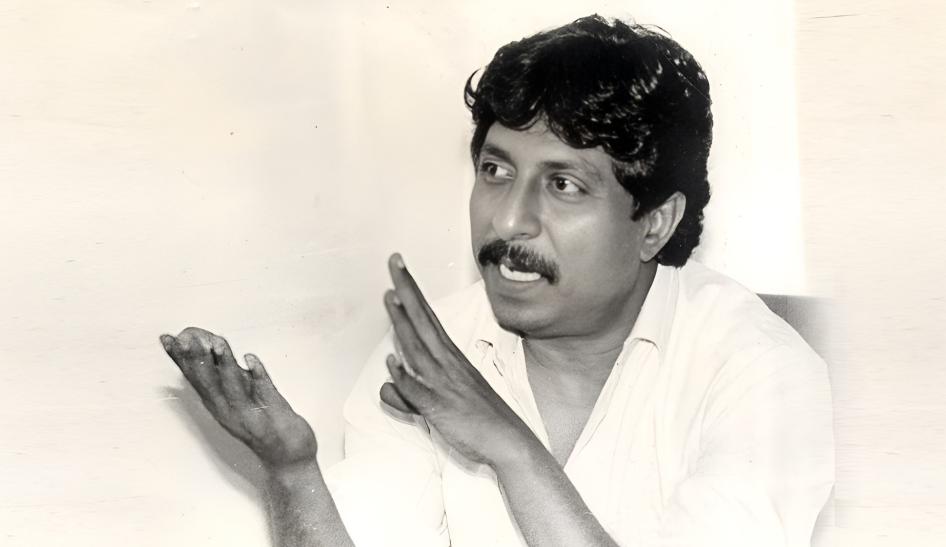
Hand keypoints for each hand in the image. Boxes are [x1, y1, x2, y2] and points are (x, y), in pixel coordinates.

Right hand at [160, 327, 317, 471]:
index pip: (193, 379)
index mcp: (216, 405)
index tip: (167, 338)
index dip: (179, 359)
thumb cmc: (260, 421)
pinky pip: (264, 391)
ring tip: (217, 343)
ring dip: (225, 364)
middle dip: (196, 359)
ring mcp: (250, 413)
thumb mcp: (234, 398)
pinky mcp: (273, 412)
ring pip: (233, 387)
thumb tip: (205, 344)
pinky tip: (251, 358)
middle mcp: (228, 411)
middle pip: (208, 383)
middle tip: (185, 337)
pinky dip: (257, 374)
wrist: (287, 454)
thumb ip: (222, 374)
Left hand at [379, 254, 538, 467]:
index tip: (400, 269)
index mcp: (451, 359)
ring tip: (390, 296)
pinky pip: (419, 390)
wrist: (509, 443)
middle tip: (395, 262)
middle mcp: (448, 365)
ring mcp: (445, 384)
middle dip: (407, 291)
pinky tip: (393, 363)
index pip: (427, 318)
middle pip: (423, 321)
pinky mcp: (442, 408)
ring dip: (403, 322)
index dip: (412, 293)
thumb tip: (386, 385)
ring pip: (419, 348)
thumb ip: (409, 394)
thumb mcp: (440, 403)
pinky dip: (406, 376)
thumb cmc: (480, 421)